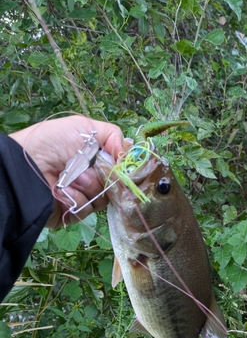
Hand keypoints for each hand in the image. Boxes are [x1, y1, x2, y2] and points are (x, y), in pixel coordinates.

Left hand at [10, 115, 131, 228]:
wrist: (27, 167)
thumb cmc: (52, 143)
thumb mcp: (83, 127)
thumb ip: (112, 135)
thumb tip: (128, 151)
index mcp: (94, 157)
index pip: (119, 165)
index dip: (123, 165)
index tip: (123, 163)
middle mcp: (91, 176)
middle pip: (116, 183)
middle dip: (106, 174)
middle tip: (93, 168)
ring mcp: (83, 195)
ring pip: (104, 197)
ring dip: (90, 185)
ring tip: (72, 179)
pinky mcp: (75, 211)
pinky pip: (89, 208)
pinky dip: (78, 197)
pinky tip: (64, 190)